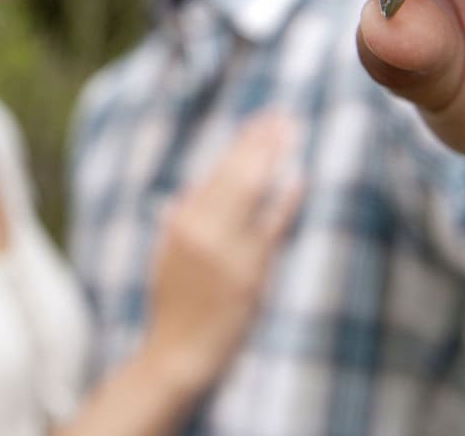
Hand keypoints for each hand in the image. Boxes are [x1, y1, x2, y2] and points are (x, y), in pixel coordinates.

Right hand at [143, 112, 302, 393]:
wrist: (177, 352)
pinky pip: (270, 226)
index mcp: (181, 220)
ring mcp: (226, 247)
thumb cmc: (173, 305)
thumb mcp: (166, 257)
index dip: (239, 143)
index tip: (259, 120)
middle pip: (235, 172)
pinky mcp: (249, 270)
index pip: (215, 169)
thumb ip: (176, 223)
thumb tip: (178, 198)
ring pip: (251, 189)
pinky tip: (298, 177)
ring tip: (291, 132)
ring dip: (272, 157)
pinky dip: (284, 199)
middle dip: (260, 140)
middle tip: (284, 114)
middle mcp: (201, 227)